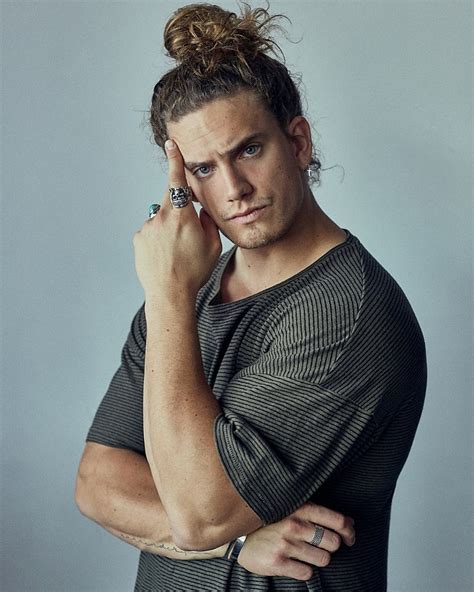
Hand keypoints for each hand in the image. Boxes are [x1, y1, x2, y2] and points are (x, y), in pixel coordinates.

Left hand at [133, 139, 221, 299]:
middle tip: (187, 234)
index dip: (175, 160)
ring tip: (176, 254)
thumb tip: (201, 212)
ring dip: (168, 230)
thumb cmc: (194, 271)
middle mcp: (161, 217)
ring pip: (161, 220)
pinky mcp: (139, 239)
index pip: (177, 180)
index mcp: (182, 215)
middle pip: (170, 202)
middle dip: (180, 212)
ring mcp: (147, 228)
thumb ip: (208, 222)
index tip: (171, 145)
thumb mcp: (213, 245)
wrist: (169, 293)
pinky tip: (165, 257)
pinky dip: (158, 241)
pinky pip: (151, 232)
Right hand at [237, 503, 354, 580]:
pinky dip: (304, 570)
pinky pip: (307, 573)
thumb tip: (349, 522)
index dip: (349, 532)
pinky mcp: (278, 563)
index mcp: (301, 508)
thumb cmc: (271, 521)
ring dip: (318, 559)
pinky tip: (294, 562)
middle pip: (333, 543)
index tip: (349, 538)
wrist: (239, 535)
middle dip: (330, 547)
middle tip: (320, 546)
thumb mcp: (293, 509)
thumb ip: (319, 514)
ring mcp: (286, 544)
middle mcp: (295, 524)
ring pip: (323, 560)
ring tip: (305, 554)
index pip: (337, 521)